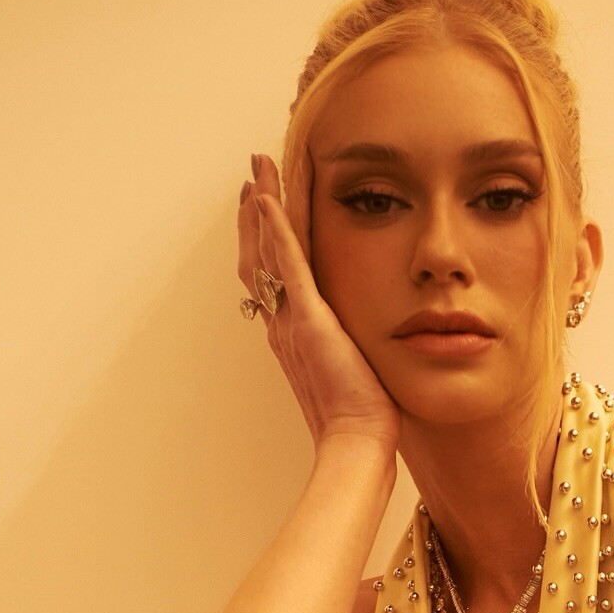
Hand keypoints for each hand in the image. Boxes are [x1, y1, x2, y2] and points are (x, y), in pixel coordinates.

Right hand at [238, 151, 400, 454]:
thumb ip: (346, 349)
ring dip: (262, 207)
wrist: (356, 441)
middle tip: (253, 174)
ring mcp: (293, 321)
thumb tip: (358, 343)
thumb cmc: (360, 419)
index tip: (262, 205)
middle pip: (258, 256)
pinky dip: (277, 229)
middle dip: (254, 213)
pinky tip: (269, 198)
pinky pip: (288, 264)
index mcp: (292, 336)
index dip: (265, 239)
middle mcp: (283, 324)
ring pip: (267, 252)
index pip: (273, 276)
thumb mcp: (351, 373)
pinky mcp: (310, 320)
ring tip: (259, 170)